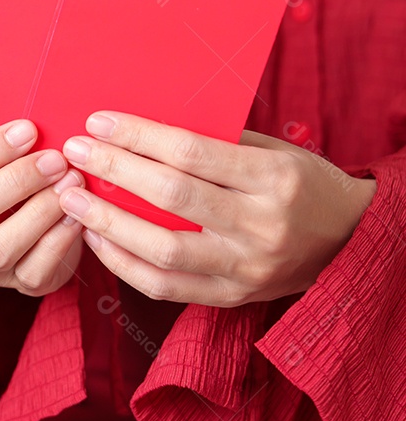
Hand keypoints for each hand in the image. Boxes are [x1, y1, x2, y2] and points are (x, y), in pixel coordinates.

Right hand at [0, 121, 84, 296]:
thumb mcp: (3, 160)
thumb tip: (37, 118)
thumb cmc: (18, 179)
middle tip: (55, 158)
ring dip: (39, 212)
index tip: (28, 129)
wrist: (42, 225)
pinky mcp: (20, 284)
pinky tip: (78, 215)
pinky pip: (35, 271)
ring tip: (71, 183)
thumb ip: (10, 144)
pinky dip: (59, 240)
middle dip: (15, 182)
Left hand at [57, 112, 376, 305]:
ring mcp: (246, 268)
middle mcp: (261, 226)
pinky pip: (165, 287)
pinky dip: (123, 264)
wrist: (348, 242)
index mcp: (273, 178)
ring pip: (162, 250)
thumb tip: (141, 127)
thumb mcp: (272, 150)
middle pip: (171, 197)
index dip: (139, 136)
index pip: (191, 152)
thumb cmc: (301, 183)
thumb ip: (216, 142)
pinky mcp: (232, 298)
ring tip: (71, 199)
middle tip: (75, 152)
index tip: (99, 123)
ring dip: (107, 223)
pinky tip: (96, 238)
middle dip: (114, 170)